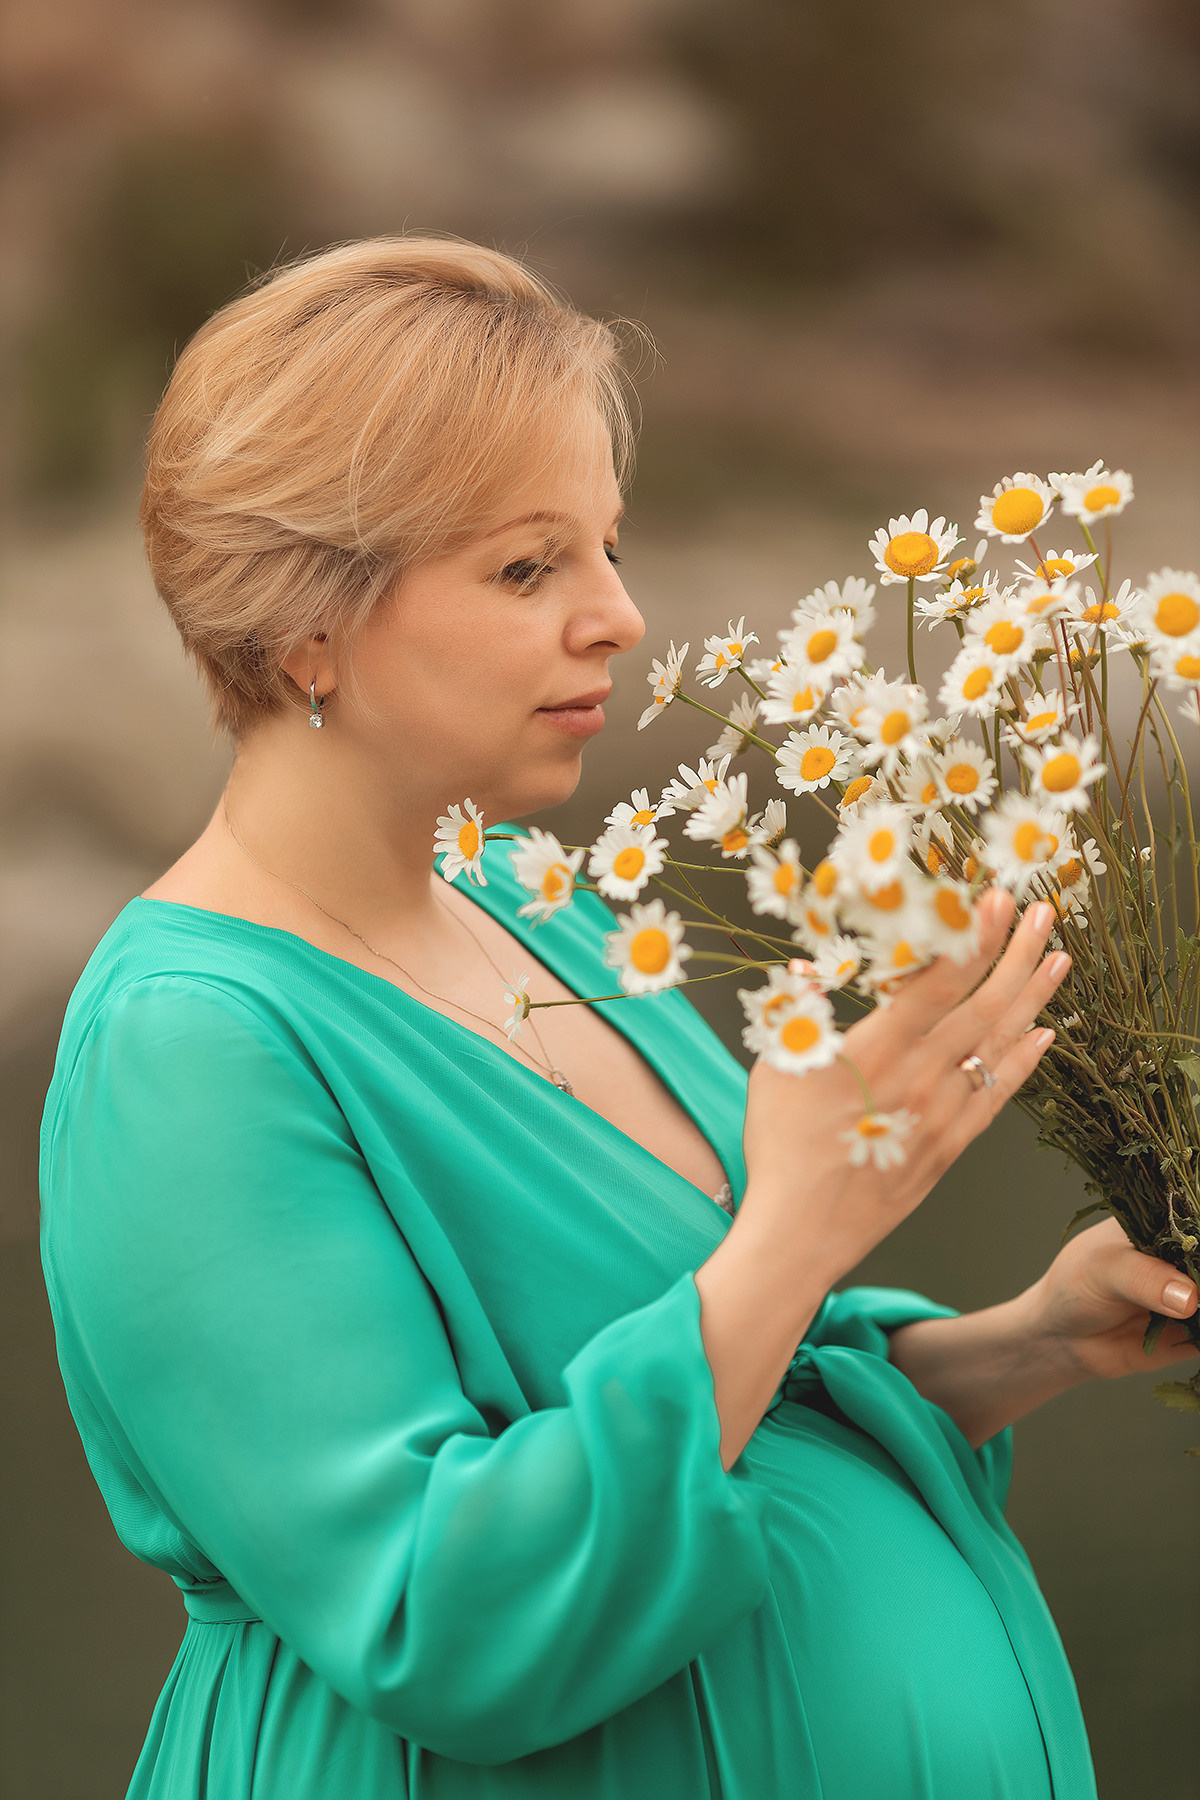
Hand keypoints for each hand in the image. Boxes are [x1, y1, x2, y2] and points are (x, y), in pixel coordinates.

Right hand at [740, 888, 1071, 1280]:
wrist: (802, 1233)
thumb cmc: (781, 1149)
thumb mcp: (778, 1067)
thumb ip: (803, 1011)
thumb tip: (810, 967)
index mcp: (873, 1051)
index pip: (936, 982)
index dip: (972, 938)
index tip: (996, 901)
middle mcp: (918, 1079)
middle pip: (982, 1005)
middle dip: (1016, 954)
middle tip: (1042, 914)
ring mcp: (941, 1115)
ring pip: (999, 1046)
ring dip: (1033, 998)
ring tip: (1058, 959)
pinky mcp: (949, 1146)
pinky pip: (997, 1096)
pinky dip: (1024, 1063)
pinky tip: (1045, 1035)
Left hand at [1027, 1215, 1199, 1381]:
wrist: (1063, 1337)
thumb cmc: (1076, 1286)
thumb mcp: (1103, 1269)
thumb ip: (1144, 1278)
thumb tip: (1190, 1297)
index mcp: (1163, 1227)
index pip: (1194, 1223)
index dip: (1199, 1236)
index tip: (1198, 1250)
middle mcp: (1182, 1260)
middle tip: (1196, 1296)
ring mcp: (1191, 1296)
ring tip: (1195, 1310)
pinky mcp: (1193, 1334)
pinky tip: (1196, 1332)